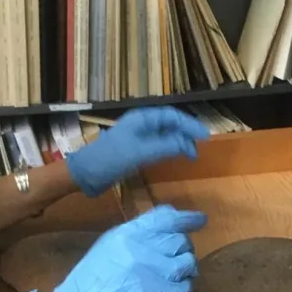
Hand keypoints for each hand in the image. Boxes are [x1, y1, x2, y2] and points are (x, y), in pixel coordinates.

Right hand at [39, 206, 206, 291]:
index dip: (186, 219)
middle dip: (183, 247)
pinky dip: (183, 287)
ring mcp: (153, 273)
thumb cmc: (91, 279)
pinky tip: (176, 289)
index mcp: (128, 233)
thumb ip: (135, 235)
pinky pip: (185, 287)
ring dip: (186, 267)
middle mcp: (142, 249)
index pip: (166, 219)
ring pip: (187, 263)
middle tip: (179, 255)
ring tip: (180, 273)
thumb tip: (163, 229)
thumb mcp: (108, 246)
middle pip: (179, 240)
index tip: (199, 220)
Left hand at [66, 107, 208, 197]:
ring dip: (179, 142)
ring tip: (191, 155)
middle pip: (170, 124)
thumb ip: (165, 146)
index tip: (205, 137)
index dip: (190, 124)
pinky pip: (157, 145)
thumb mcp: (140, 153)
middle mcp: (141, 124)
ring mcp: (137, 137)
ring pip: (164, 135)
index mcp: (141, 119)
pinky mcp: (134, 150)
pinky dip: (169, 149)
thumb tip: (186, 142)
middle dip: (186, 133)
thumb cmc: (110, 160)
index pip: (172, 116)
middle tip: (200, 148)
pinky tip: (175, 156)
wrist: (85, 174)